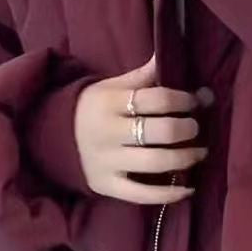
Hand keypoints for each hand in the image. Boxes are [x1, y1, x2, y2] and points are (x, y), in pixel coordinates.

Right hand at [75, 56, 205, 204]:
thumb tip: (174, 56)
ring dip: (185, 158)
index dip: (182, 100)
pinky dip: (168, 194)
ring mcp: (107, 161)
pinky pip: (141, 194)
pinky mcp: (106, 185)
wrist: (52, 136)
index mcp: (110, 103)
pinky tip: (187, 189)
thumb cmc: (94, 108)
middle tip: (195, 128)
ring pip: (154, 162)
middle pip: (158, 132)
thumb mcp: (112, 87)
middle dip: (185, 129)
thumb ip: (144, 76)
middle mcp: (108, 133)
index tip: (194, 102)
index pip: (155, 99)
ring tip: (199, 153)